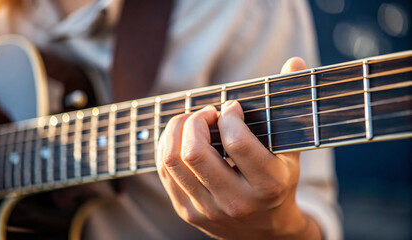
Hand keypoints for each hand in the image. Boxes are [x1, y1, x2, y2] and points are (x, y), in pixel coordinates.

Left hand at [157, 57, 321, 238]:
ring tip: (192, 122)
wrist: (267, 232)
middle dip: (196, 120)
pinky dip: (168, 146)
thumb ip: (293, 105)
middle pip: (195, 152)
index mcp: (268, 185)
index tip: (232, 108)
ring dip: (176, 130)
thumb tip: (296, 61)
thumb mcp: (291, 149)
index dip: (229, 115)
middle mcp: (236, 202)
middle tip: (207, 114)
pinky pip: (165, 171)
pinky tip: (181, 138)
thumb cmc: (280, 183)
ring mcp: (208, 210)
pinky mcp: (188, 212)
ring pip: (173, 160)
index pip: (237, 143)